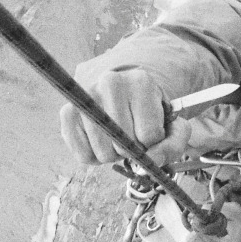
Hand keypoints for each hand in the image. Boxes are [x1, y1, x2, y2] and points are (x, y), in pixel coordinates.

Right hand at [58, 67, 189, 166]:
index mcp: (141, 82)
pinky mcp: (67, 113)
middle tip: (132, 135)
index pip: (149, 134)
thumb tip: (152, 160)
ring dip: (114, 155)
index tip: (150, 130)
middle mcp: (110, 82)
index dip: (153, 143)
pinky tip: (101, 142)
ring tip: (116, 137)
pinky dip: (94, 158)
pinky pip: (83, 156)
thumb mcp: (173, 127)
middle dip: (132, 150)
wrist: (123, 98)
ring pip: (104, 153)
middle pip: (124, 144)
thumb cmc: (150, 115)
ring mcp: (86, 96)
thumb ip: (173, 145)